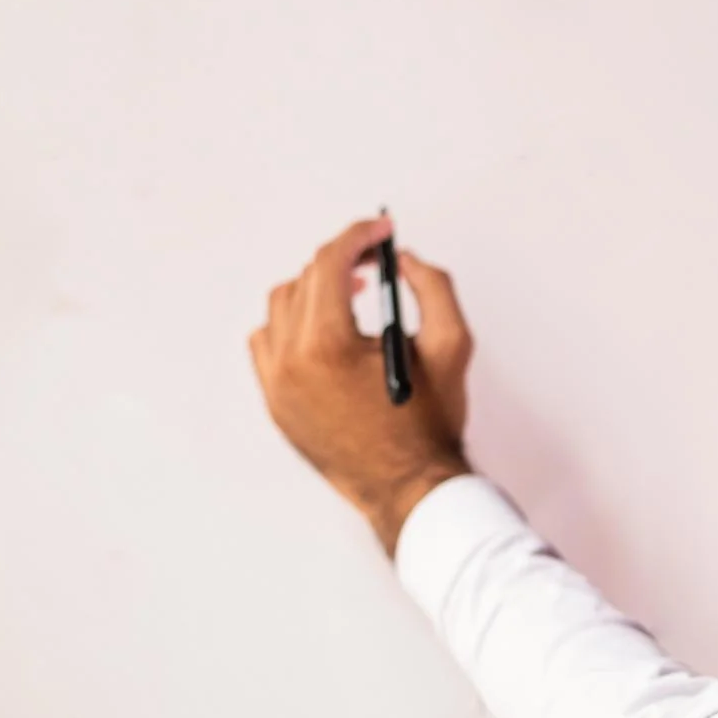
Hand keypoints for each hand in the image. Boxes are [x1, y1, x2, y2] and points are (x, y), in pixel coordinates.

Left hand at [248, 214, 476, 555]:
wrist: (408, 487)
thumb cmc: (428, 426)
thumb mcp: (451, 346)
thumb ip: (432, 286)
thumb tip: (403, 261)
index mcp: (329, 346)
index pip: (331, 264)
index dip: (360, 236)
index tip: (381, 230)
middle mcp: (292, 362)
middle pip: (305, 280)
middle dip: (342, 259)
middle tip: (373, 258)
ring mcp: (277, 386)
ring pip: (281, 308)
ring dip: (314, 289)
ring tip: (349, 293)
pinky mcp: (276, 404)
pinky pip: (267, 345)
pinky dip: (291, 325)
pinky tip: (322, 330)